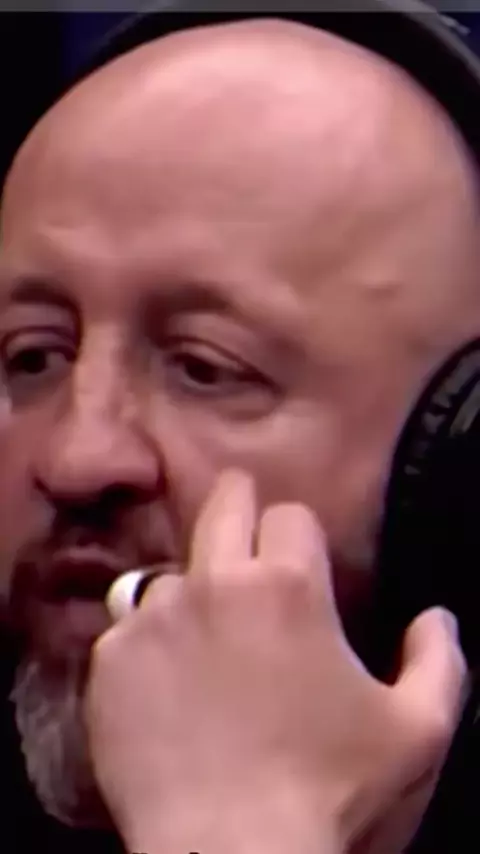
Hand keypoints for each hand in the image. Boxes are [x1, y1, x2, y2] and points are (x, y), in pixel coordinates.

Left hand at [85, 469, 465, 853]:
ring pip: (173, 574)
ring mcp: (154, 618)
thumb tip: (435, 618)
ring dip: (192, 595)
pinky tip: (165, 691)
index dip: (300, 534)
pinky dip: (147, 647)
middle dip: (238, 506)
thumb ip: (438, 662)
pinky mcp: (111, 659)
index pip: (290, 514)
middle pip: (222, 503)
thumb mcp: (416, 731)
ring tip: (206, 645)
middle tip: (244, 528)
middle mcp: (215, 583)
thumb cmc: (328, 793)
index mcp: (288, 587)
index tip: (300, 559)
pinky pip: (127, 629)